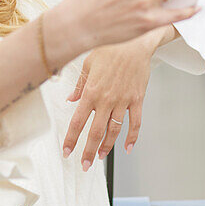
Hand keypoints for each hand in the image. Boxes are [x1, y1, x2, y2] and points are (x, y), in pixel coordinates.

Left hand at [61, 30, 158, 170]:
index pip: (77, 121)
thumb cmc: (110, 48)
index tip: (67, 152)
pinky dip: (133, 137)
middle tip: (84, 164)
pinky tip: (129, 148)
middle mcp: (106, 100)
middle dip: (88, 151)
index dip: (71, 139)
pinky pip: (135, 122)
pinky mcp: (137, 99)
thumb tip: (70, 99)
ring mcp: (123, 101)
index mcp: (91, 91)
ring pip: (114, 131)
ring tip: (101, 157)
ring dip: (107, 147)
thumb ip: (79, 84)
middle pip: (95, 132)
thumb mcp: (87, 63)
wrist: (134, 40)